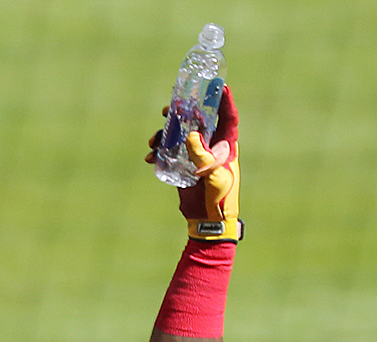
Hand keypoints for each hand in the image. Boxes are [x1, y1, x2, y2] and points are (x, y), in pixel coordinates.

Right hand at [150, 86, 239, 241]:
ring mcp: (196, 156)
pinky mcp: (184, 166)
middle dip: (184, 111)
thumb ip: (203, 155)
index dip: (224, 100)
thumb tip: (191, 134)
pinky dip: (158, 153)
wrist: (209, 221)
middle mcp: (212, 147)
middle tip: (170, 106)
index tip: (220, 85)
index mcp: (226, 145)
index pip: (227, 117)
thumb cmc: (221, 198)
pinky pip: (169, 153)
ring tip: (154, 138)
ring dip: (166, 133)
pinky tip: (149, 156)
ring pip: (180, 135)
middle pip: (198, 121)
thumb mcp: (214, 175)